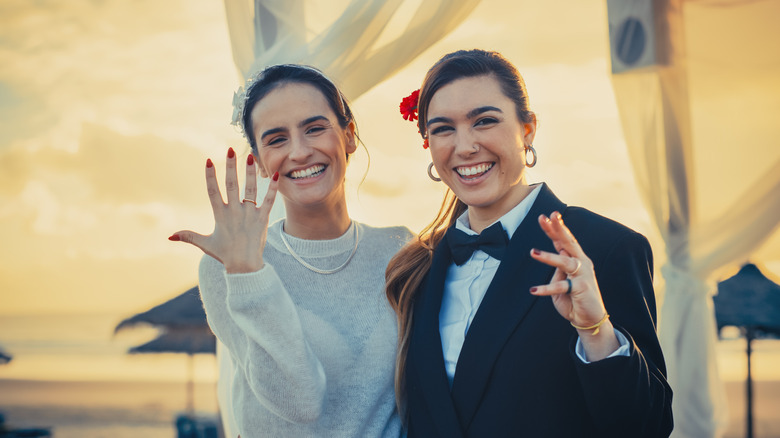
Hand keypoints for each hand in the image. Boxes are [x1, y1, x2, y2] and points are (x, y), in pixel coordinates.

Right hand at [169, 147, 278, 273]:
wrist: (244, 267)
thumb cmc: (225, 254)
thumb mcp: (205, 244)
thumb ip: (189, 236)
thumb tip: (170, 235)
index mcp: (220, 215)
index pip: (213, 191)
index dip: (210, 176)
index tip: (208, 161)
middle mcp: (234, 212)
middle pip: (232, 185)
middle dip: (231, 167)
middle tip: (230, 150)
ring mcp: (249, 215)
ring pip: (250, 189)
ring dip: (250, 172)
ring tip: (251, 156)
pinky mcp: (262, 219)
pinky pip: (268, 201)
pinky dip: (272, 188)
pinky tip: (275, 175)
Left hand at [529, 211, 617, 359]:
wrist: (589, 319)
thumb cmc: (573, 300)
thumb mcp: (560, 283)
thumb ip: (557, 271)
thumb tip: (553, 261)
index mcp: (575, 259)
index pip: (563, 241)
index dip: (554, 228)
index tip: (544, 216)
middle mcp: (581, 263)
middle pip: (568, 242)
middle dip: (559, 228)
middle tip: (549, 215)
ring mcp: (583, 274)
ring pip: (564, 261)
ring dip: (548, 257)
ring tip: (532, 252)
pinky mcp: (581, 287)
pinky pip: (561, 286)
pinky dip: (546, 289)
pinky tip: (533, 290)